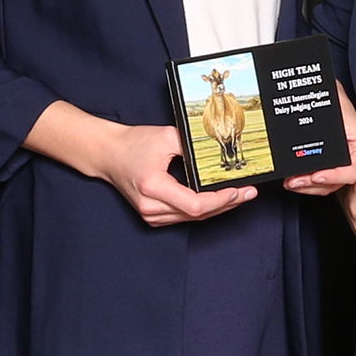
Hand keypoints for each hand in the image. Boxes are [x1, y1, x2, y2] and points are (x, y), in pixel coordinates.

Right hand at [31, 101, 250, 226]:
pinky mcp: (152, 217)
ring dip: (217, 209)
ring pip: (192, 219)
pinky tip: (218, 200)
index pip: (195, 204)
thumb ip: (194, 146)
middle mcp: (151, 207)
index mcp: (153, 187)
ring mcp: (151, 215)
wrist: (108, 154)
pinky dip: (203, 210)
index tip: (238, 190)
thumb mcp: (167, 137)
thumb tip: (219, 154)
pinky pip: (184, 217)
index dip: (220, 201)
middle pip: (197, 215)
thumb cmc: (133, 143)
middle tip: (248, 193)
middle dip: (226, 204)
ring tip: (239, 196)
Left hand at [283, 84, 355, 196]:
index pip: (352, 171)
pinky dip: (307, 181)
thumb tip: (312, 138)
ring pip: (328, 185)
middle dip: (312, 184)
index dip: (334, 177)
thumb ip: (329, 120)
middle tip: (294, 181)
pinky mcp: (331, 164)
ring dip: (307, 186)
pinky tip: (295, 178)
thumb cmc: (333, 95)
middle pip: (337, 182)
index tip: (316, 176)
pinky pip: (321, 179)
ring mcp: (343, 162)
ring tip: (290, 181)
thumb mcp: (334, 104)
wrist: (326, 91)